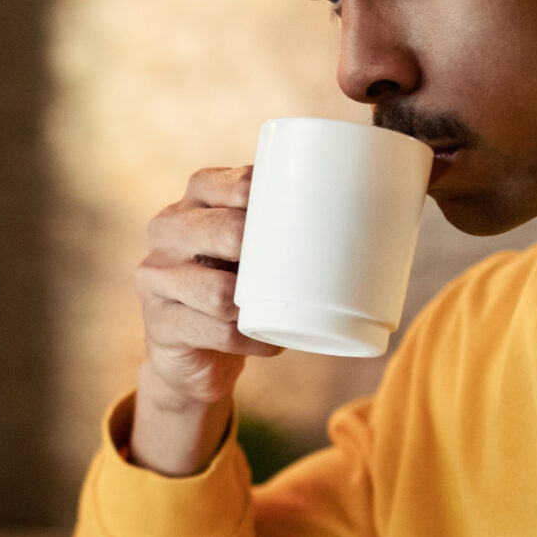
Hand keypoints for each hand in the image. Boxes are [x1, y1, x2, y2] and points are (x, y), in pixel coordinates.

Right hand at [132, 167, 281, 475]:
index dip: (247, 188)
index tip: (290, 202)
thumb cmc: (239, 288)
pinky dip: (249, 341)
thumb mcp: (250, 252)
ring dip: (257, 305)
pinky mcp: (159, 326)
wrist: (194, 355)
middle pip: (216, 231)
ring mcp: (155, 280)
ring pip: (215, 291)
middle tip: (294, 262)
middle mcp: (165, 235)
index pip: (209, 182)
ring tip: (285, 311)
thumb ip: (286, 224)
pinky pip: (213, 331)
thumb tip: (382, 203)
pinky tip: (269, 343)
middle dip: (256, 245)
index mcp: (188, 206)